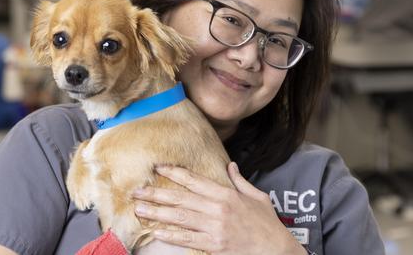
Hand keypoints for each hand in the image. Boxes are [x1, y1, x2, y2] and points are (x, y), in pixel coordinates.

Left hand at [132, 163, 305, 254]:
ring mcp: (214, 228)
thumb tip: (230, 165)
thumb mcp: (257, 197)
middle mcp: (217, 209)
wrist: (276, 250)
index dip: (174, 173)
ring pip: (180, 218)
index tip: (158, 169)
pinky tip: (156, 232)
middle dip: (156, 194)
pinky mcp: (214, 245)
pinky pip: (187, 239)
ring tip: (139, 209)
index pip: (194, 180)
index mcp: (226, 194)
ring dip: (157, 213)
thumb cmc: (267, 224)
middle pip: (181, 198)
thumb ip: (240, 181)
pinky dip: (170, 235)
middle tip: (137, 190)